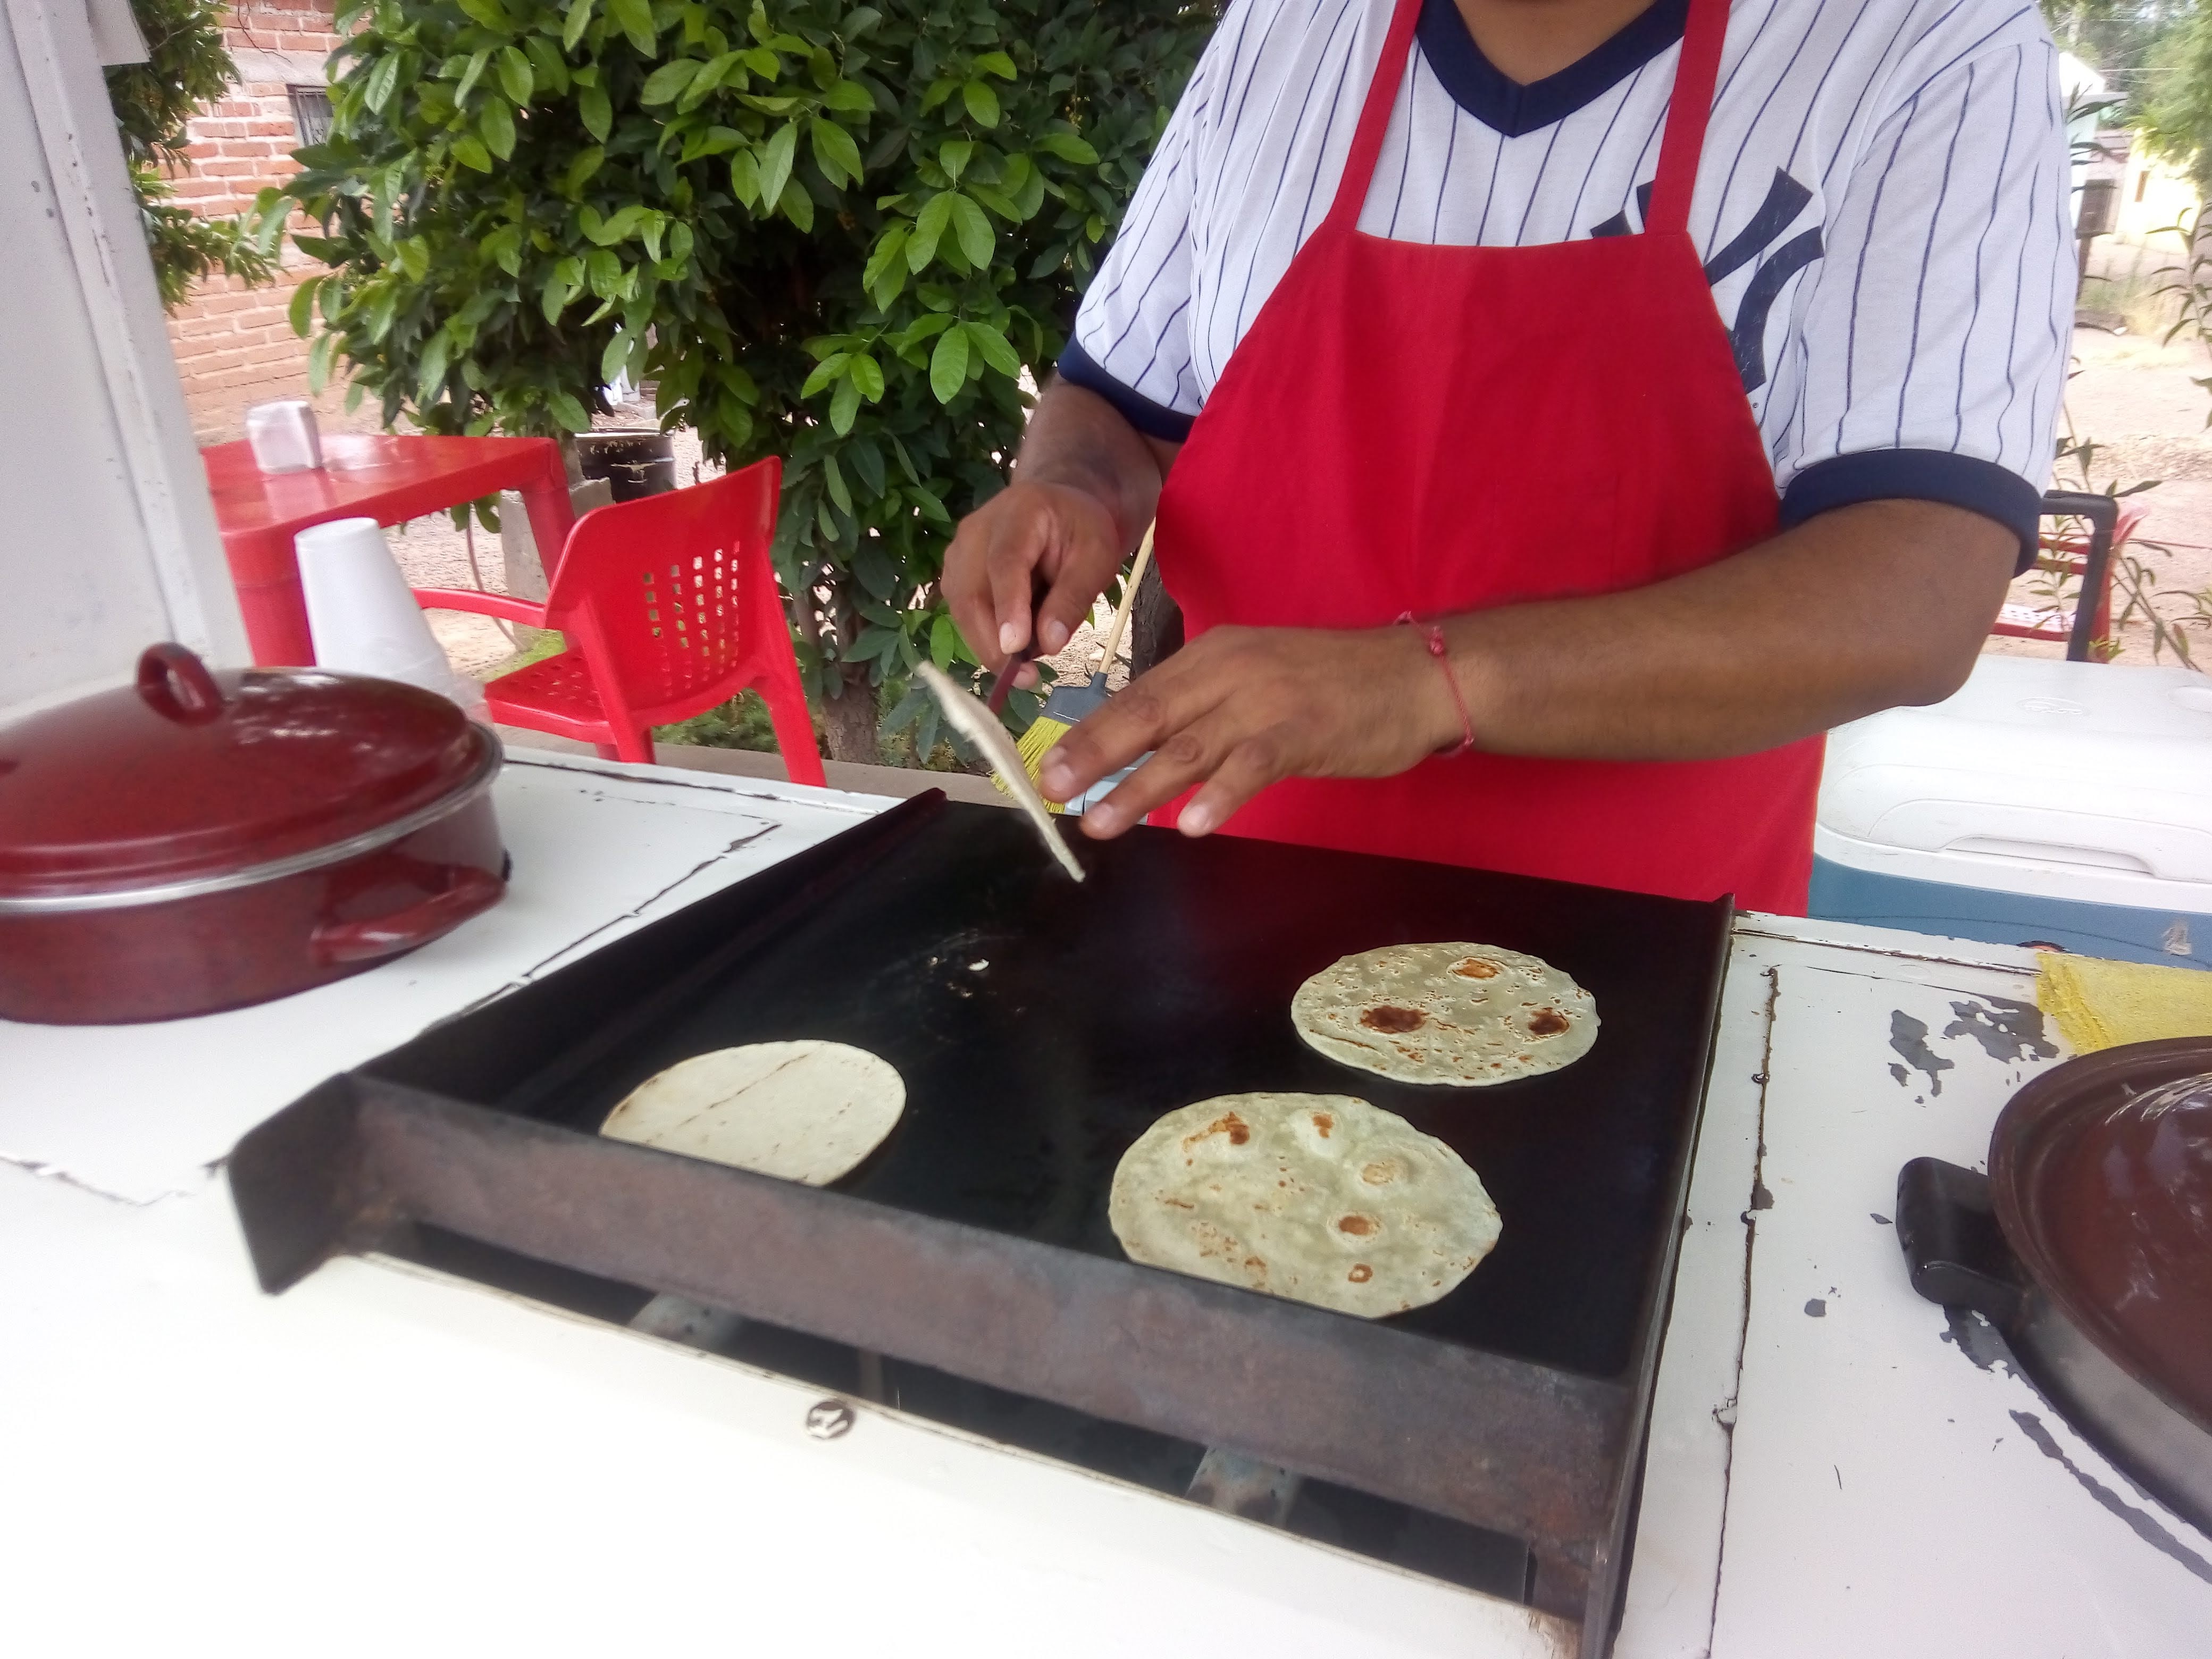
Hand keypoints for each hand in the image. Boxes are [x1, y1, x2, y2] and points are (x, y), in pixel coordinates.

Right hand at [943, 482, 1124, 681]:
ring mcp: (958, 552)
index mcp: (1019, 513)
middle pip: (971, 593)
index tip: (1015, 648)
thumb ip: (1073, 598)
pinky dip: (986, 637)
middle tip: (1027, 678)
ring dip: (989, 645)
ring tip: (1027, 667)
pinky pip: (963, 614)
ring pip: (961, 609)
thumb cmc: (1080, 530)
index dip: (1008, 607)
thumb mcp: (1096, 558)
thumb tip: (1049, 644)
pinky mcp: (954, 573)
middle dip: (994, 643)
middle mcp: (976, 530)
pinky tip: (1015, 646)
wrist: (1057, 508)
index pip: (1005, 563)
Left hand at [1037, 624, 1461, 837]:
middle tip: (1051, 790)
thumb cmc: (1334, 685)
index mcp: (1212, 655)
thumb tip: (1148, 749)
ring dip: (1140, 787)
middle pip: (1149, 715)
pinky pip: (1253, 766)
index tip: (1049, 765)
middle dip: (1095, 755)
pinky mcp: (1304, 732)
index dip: (1092, 732)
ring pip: (1189, 746)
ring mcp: (1266, 700)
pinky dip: (1221, 795)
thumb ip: (1205, 709)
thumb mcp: (1257, 680)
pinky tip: (1193, 825)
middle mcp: (1230, 670)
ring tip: (1101, 822)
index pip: (1138, 695)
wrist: (1415, 675)